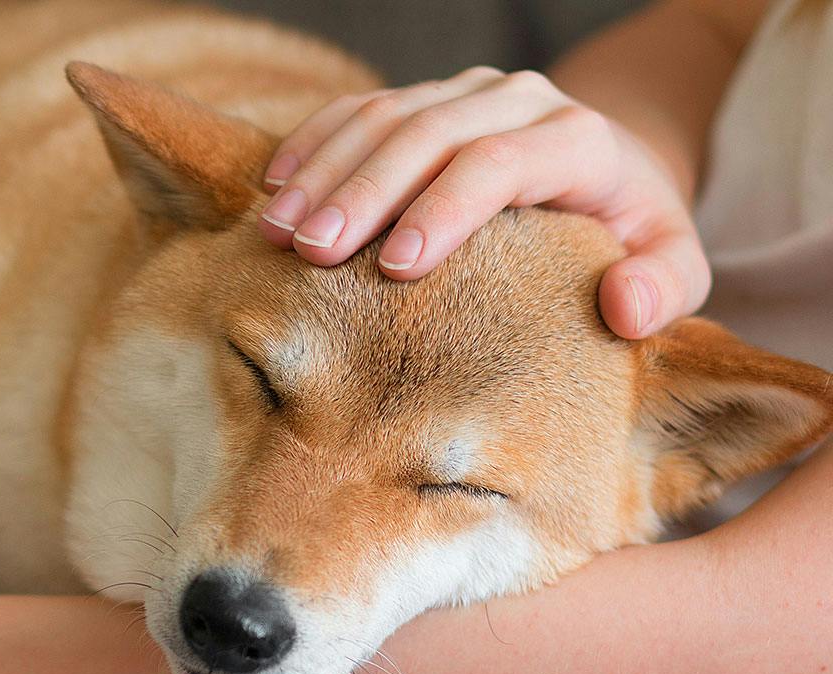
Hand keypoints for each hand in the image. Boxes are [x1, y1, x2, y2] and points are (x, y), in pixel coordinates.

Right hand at [258, 67, 707, 337]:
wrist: (612, 173)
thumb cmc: (629, 236)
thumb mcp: (672, 264)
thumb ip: (666, 288)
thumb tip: (624, 306)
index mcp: (578, 138)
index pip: (498, 162)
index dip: (444, 209)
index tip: (396, 267)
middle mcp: (519, 100)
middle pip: (430, 132)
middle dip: (364, 192)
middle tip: (311, 252)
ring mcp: (466, 94)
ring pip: (385, 115)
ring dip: (325, 171)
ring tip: (277, 229)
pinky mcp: (426, 98)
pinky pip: (360, 109)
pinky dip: (314, 143)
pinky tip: (276, 185)